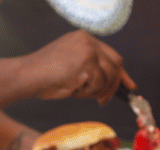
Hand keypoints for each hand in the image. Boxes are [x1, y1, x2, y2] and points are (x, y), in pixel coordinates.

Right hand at [21, 30, 135, 105]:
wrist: (29, 75)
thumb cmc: (46, 75)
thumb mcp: (73, 66)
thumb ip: (92, 68)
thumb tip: (114, 82)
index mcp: (84, 39)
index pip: (112, 55)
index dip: (122, 73)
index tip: (129, 86)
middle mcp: (88, 41)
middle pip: (116, 65)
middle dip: (114, 85)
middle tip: (104, 100)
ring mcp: (88, 51)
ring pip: (108, 78)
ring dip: (95, 91)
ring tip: (77, 90)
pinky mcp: (87, 63)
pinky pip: (98, 85)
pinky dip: (87, 93)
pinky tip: (72, 89)